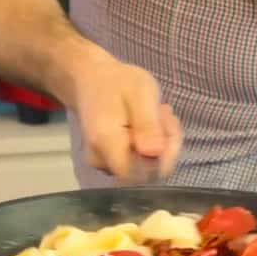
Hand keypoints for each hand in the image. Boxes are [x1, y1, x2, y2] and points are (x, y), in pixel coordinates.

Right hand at [61, 48, 181, 181]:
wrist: (91, 81)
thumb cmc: (117, 82)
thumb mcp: (140, 92)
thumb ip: (147, 124)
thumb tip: (154, 154)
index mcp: (106, 142)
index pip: (140, 174)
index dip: (162, 157)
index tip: (164, 124)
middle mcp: (101, 160)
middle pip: (148, 172)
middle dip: (165, 145)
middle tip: (162, 113)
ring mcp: (104, 165)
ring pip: (147, 169)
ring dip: (161, 143)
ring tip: (155, 113)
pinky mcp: (110, 165)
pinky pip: (140, 164)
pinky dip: (152, 145)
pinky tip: (149, 124)